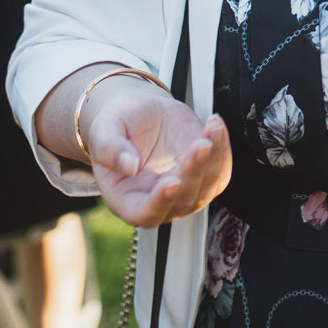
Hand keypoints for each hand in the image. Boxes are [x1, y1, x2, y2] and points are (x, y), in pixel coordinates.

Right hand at [83, 77, 231, 226]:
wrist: (140, 114)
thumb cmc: (117, 127)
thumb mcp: (104, 131)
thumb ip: (111, 149)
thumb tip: (129, 166)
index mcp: (128, 200)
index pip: (146, 213)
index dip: (160, 202)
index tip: (171, 182)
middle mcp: (160, 202)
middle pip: (183, 200)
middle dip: (193, 172)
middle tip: (200, 145)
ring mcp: (186, 190)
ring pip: (208, 187)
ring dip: (214, 160)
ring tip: (212, 130)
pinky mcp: (205, 174)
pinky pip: (221, 169)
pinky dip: (223, 148)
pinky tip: (215, 126)